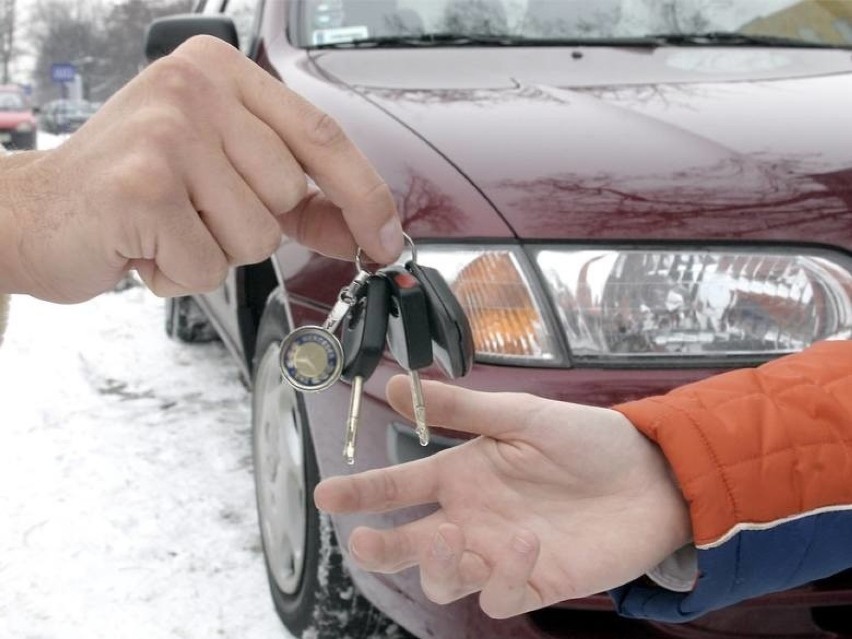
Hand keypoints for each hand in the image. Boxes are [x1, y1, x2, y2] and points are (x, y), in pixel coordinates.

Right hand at [0, 36, 401, 302]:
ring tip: (165, 227)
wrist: (34, 212)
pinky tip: (142, 247)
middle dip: (248, 227)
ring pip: (255, 236)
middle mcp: (193, 88)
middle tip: (191, 211)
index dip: (363, 194)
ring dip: (213, 252)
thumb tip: (366, 228)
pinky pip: (208, 265)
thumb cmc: (131, 189)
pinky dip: (178, 275)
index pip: (320, 134)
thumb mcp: (221, 173)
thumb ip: (296, 196)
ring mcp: (167, 133)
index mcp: (219, 72)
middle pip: (286, 196)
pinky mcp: (143, 186)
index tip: (387, 238)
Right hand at [315, 376, 692, 618]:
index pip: (399, 487)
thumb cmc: (587, 440)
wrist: (650, 473)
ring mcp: (500, 553)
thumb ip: (458, 409)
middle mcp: (473, 518)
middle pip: (409, 544)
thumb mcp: (519, 415)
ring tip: (453, 534)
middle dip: (381, 546)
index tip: (327, 493)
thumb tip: (393, 388)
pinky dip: (502, 574)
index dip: (362, 493)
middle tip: (366, 539)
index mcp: (462, 475)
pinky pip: (501, 593)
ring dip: (439, 563)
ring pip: (446, 578)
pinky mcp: (535, 581)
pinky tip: (523, 543)